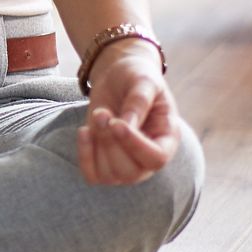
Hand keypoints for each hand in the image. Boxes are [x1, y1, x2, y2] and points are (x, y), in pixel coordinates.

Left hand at [77, 40, 182, 185]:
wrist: (118, 75)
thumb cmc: (136, 76)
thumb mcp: (143, 81)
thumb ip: (139, 102)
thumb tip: (127, 126)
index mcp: (167, 137)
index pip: (157, 159)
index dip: (134, 145)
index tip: (116, 122)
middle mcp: (148, 155)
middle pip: (131, 172)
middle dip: (110, 143)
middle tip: (103, 112)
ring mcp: (127, 161)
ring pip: (112, 175)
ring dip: (97, 146)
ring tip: (98, 115)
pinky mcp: (104, 158)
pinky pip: (93, 175)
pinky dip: (85, 156)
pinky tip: (84, 131)